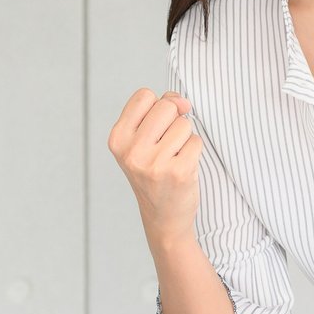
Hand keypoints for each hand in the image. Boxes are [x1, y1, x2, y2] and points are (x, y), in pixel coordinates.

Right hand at [107, 88, 199, 238]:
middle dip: (173, 121)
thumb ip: (158, 110)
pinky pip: (196, 141)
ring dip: (184, 138)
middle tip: (166, 146)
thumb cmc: (153, 173)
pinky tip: (183, 168)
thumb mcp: (141, 140)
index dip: (157, 106)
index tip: (157, 127)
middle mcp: (132, 151)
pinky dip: (194, 152)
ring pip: (184, 124)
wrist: (163, 217)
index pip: (144, 96)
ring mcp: (155, 163)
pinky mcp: (179, 172)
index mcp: (117, 138)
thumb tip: (183, 102)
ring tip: (173, 158)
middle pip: (166, 106)